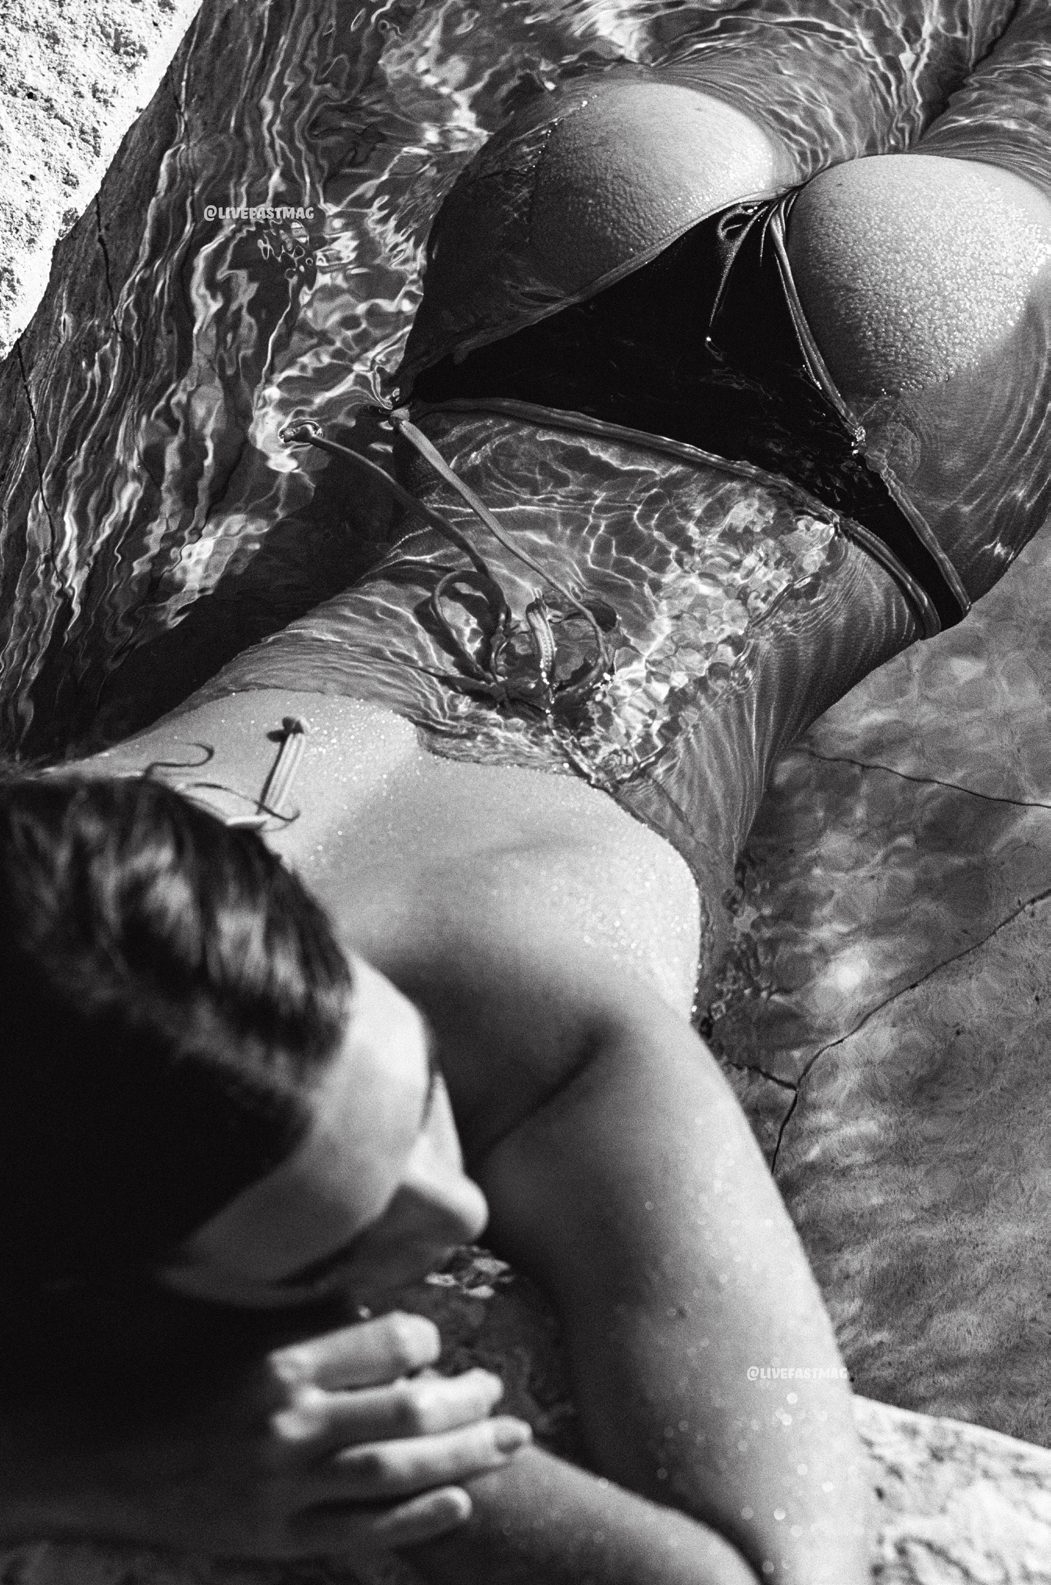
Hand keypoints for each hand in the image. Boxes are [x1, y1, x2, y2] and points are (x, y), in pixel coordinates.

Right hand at [28, 1311, 529, 1559]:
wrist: (105, 1454)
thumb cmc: (176, 1376)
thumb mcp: (240, 1327)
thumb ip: (310, 1318)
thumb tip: (383, 1306)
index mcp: (283, 1360)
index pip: (392, 1343)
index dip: (428, 1341)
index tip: (434, 1343)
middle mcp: (290, 1425)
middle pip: (409, 1414)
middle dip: (469, 1401)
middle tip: (498, 1389)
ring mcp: (285, 1489)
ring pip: (398, 1475)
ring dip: (466, 1455)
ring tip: (511, 1439)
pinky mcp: (277, 1538)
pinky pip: (364, 1532)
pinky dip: (420, 1519)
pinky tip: (463, 1500)